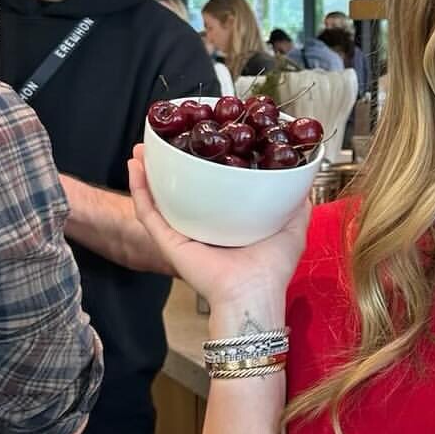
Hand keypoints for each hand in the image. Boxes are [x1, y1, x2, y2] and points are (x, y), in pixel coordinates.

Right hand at [126, 145, 310, 320]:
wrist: (252, 294)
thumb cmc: (272, 268)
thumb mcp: (292, 227)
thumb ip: (295, 204)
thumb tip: (299, 179)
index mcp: (227, 222)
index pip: (211, 188)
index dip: (203, 164)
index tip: (200, 141)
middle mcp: (202, 225)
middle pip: (179, 189)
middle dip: (169, 164)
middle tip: (166, 140)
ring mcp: (183, 233)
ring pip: (158, 197)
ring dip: (147, 171)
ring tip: (142, 148)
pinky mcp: (168, 242)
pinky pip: (148, 213)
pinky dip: (139, 189)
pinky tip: (135, 167)